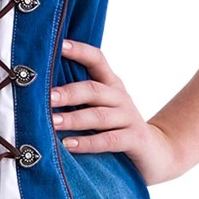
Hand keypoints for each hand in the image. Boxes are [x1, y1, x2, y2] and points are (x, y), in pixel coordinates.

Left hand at [52, 39, 177, 184]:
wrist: (157, 154)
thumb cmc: (118, 127)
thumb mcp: (102, 108)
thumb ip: (81, 98)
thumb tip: (41, 90)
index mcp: (111, 84)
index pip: (97, 59)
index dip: (80, 50)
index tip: (59, 45)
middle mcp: (120, 97)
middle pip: (93, 89)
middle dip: (69, 92)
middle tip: (48, 97)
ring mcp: (129, 118)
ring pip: (99, 116)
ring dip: (74, 119)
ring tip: (52, 122)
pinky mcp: (134, 140)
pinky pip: (109, 140)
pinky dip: (88, 142)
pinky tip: (69, 145)